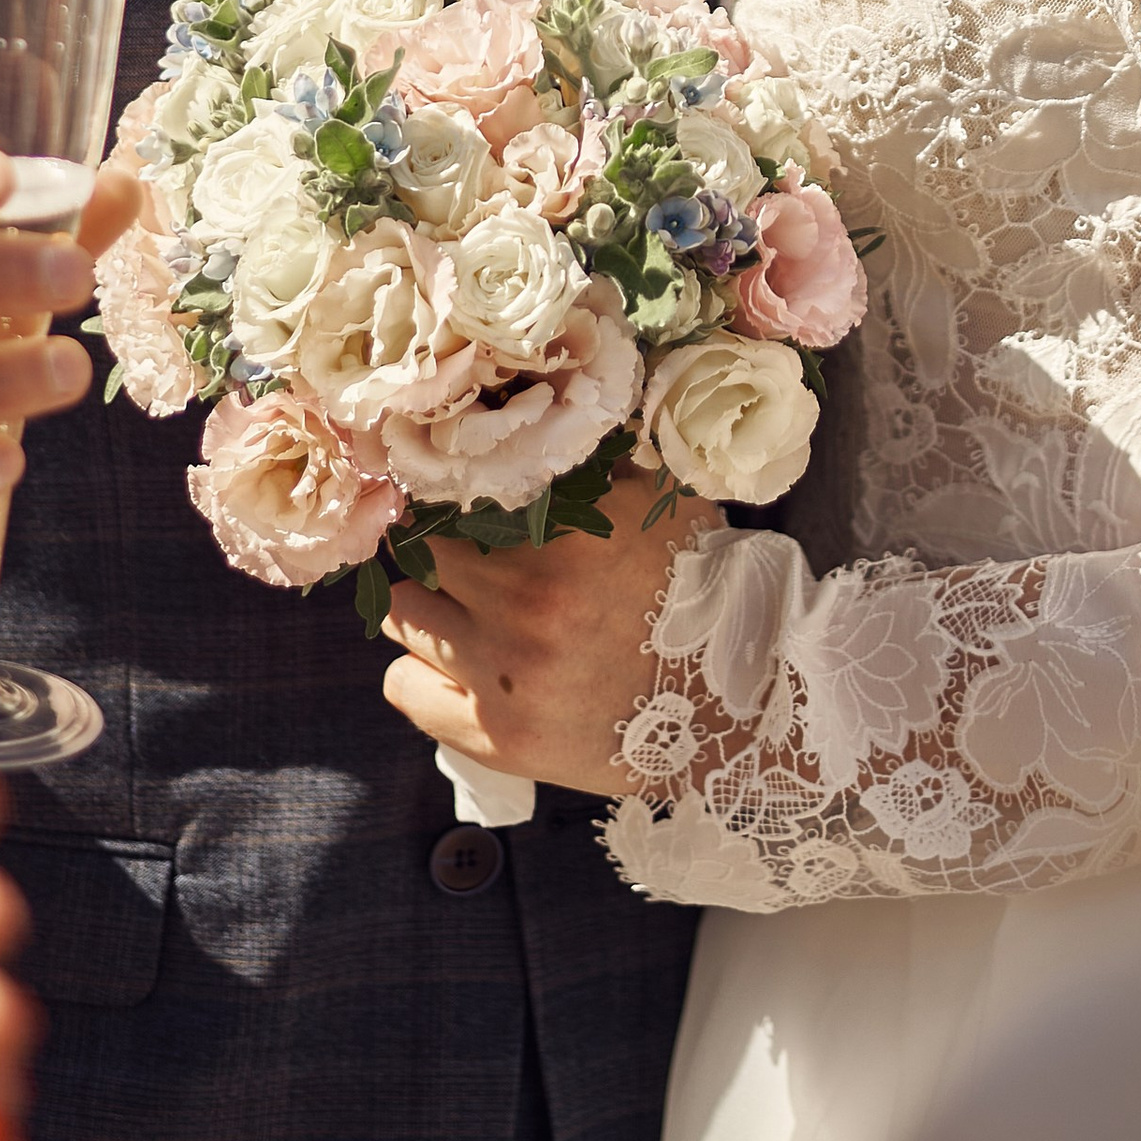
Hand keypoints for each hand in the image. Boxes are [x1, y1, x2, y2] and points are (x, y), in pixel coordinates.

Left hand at [380, 466, 717, 794]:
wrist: (737, 703)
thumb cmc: (697, 592)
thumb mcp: (661, 502)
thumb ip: (598, 455)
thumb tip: (542, 404)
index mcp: (566, 537)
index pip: (455, 491)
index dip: (446, 487)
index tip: (445, 489)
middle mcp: (526, 604)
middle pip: (421, 550)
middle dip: (435, 544)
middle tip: (456, 550)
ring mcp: (507, 675)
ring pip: (402, 615)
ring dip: (425, 605)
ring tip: (460, 609)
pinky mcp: (497, 737)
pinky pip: (403, 688)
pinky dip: (420, 673)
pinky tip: (457, 666)